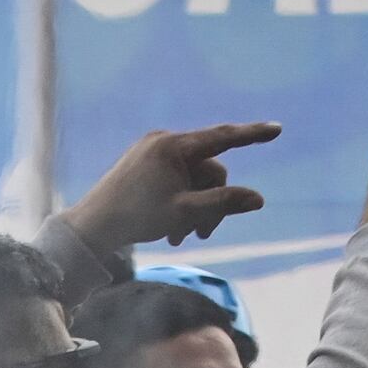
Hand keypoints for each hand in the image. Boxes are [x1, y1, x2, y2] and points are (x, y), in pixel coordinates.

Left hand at [63, 122, 278, 253]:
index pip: (222, 138)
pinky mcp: (144, 164)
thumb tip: (258, 199)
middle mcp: (163, 141)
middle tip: (204, 235)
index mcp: (173, 146)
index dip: (252, 135)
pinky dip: (179, 202)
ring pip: (192, 178)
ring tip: (180, 237)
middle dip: (212, 201)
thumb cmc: (136, 218)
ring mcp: (152, 152)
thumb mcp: (185, 213)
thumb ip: (223, 203)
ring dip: (195, 208)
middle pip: (208, 168)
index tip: (277, 129)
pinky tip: (170, 229)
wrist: (91, 227)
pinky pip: (175, 179)